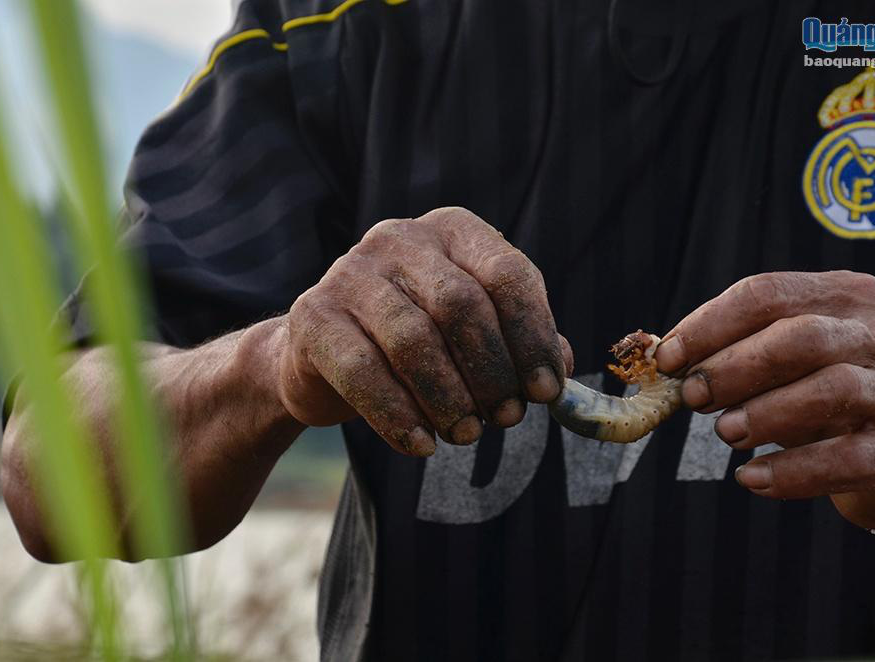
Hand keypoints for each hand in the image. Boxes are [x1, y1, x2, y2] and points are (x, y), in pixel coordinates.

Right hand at [276, 207, 571, 455]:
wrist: (321, 352)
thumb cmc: (416, 341)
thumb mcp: (472, 332)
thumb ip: (518, 342)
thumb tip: (562, 369)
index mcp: (452, 231)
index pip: (507, 275)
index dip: (533, 337)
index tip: (548, 391)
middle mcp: (399, 239)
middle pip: (461, 306)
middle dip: (492, 372)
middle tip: (506, 418)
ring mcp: (350, 272)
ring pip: (413, 340)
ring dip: (449, 399)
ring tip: (467, 434)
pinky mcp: (313, 315)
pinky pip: (362, 371)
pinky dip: (398, 416)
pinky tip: (422, 445)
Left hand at [654, 271, 874, 529]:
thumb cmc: (818, 394)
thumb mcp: (779, 360)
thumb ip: (728, 352)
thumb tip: (662, 361)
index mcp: (845, 296)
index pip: (767, 294)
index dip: (708, 326)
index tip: (667, 359)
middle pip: (802, 337)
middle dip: (735, 367)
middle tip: (693, 398)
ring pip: (831, 390)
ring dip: (764, 412)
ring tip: (726, 433)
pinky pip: (847, 458)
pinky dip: (792, 471)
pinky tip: (751, 478)